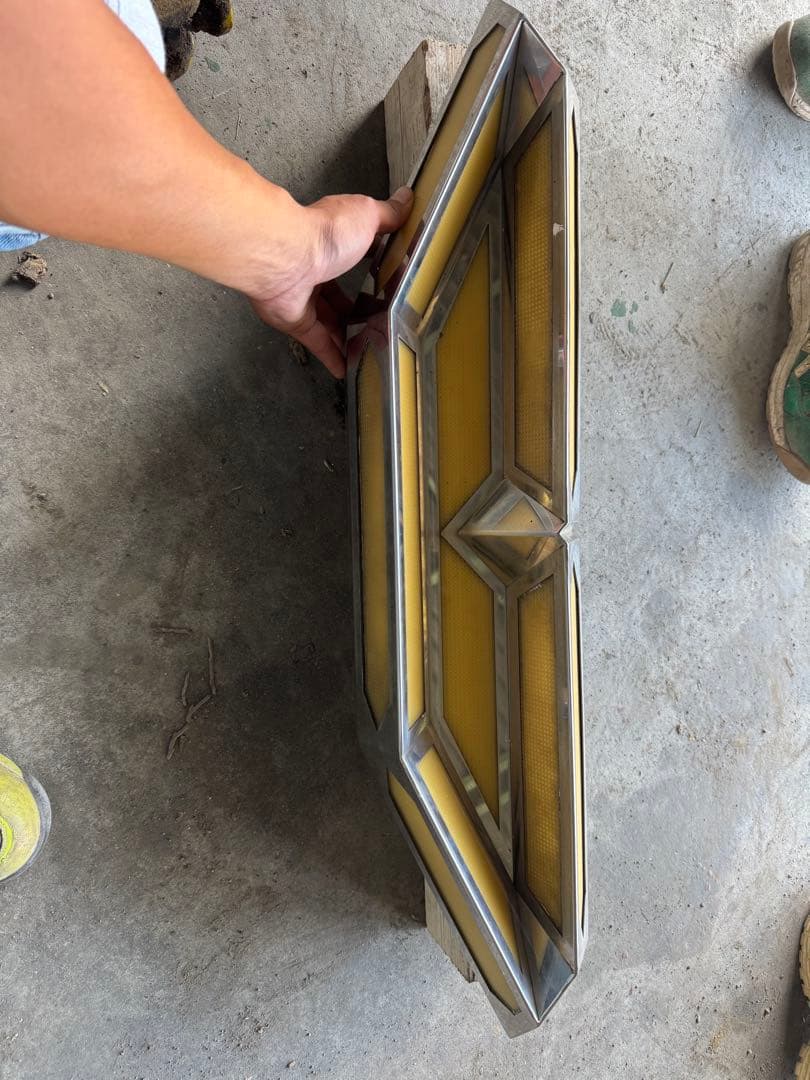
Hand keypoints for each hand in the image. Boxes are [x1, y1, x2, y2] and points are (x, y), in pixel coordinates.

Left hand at [248, 186, 412, 377]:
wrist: (288, 257)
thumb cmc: (327, 234)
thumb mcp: (365, 216)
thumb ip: (386, 214)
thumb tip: (407, 199)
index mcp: (330, 244)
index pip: (350, 258)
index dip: (368, 270)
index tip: (385, 282)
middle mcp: (313, 271)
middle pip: (337, 296)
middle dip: (357, 311)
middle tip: (380, 324)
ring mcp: (302, 299)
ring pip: (328, 323)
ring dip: (347, 336)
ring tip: (371, 349)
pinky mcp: (295, 322)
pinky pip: (317, 343)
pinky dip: (332, 356)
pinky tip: (347, 370)